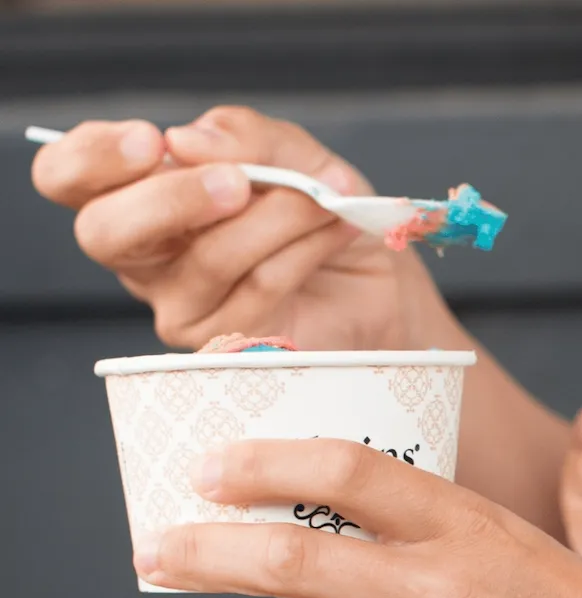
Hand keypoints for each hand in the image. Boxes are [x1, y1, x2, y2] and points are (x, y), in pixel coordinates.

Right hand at [31, 107, 436, 350]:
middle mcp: (147, 257)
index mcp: (138, 195)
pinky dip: (304, 248)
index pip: (69, 176)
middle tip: (237, 183)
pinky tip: (336, 228)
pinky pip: (259, 287)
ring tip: (327, 198)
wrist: (381, 278)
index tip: (151, 142)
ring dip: (277, 216)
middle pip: (105, 231)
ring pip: (207, 257)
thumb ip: (242, 137)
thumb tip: (187, 142)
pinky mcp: (231, 345)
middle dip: (171, 198)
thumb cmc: (321, 212)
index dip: (94, 157)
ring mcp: (183, 307)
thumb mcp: (288, 152)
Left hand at [132, 440, 581, 597]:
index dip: (262, 463)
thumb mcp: (523, 543)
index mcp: (467, 524)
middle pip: (290, 557)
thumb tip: (344, 527)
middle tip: (154, 549)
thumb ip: (438, 534)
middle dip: (202, 551)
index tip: (209, 469)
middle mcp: (438, 588)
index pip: (344, 471)